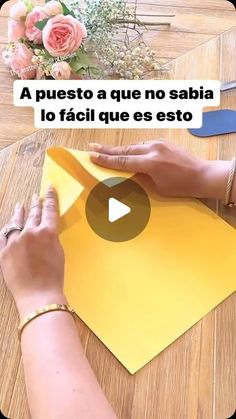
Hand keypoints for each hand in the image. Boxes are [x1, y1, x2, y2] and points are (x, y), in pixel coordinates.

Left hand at [0, 186, 65, 317]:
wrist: (38, 294)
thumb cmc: (53, 277)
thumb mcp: (58, 252)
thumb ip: (50, 238)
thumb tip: (44, 231)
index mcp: (48, 232)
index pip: (49, 209)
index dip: (49, 198)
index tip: (49, 189)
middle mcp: (30, 233)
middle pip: (33, 213)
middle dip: (35, 203)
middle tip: (36, 196)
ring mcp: (15, 241)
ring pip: (16, 222)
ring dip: (20, 213)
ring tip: (20, 206)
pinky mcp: (4, 251)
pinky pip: (4, 235)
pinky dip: (7, 229)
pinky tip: (8, 225)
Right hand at [89, 140, 230, 198]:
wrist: (202, 174)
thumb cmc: (181, 186)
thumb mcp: (157, 187)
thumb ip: (141, 177)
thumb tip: (128, 172)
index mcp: (151, 163)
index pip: (122, 161)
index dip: (106, 159)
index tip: (92, 156)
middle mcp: (153, 149)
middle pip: (125, 149)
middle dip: (107, 149)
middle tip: (92, 146)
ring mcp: (159, 143)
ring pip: (133, 145)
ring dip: (119, 148)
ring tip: (104, 149)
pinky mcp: (163, 142)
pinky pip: (143, 144)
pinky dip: (133, 148)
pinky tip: (126, 150)